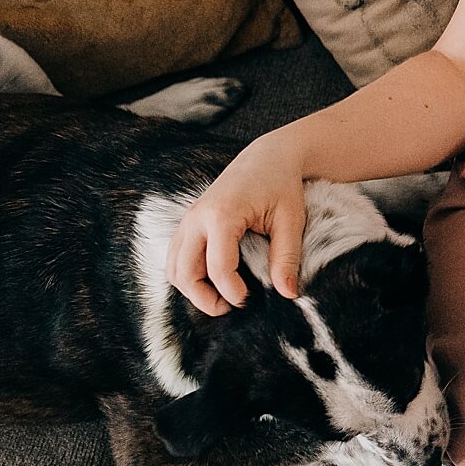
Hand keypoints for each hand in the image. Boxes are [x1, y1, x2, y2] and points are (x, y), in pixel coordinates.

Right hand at [166, 137, 308, 313]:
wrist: (266, 157)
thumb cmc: (281, 186)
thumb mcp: (291, 220)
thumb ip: (287, 258)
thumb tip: (288, 294)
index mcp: (222, 214)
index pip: (218, 267)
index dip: (232, 292)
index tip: (251, 302)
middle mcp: (196, 218)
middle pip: (184, 273)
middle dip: (204, 298)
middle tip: (232, 308)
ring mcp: (188, 220)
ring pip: (173, 268)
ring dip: (192, 290)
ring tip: (223, 298)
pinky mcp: (187, 224)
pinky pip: (176, 258)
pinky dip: (188, 276)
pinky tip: (213, 283)